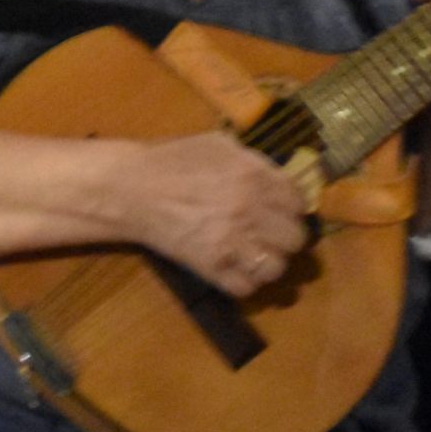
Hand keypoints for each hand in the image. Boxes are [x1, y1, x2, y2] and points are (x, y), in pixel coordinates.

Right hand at [121, 132, 309, 298]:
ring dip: (267, 263)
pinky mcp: (211, 266)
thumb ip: (253, 161)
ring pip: (276, 268)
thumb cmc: (172, 160)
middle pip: (295, 239)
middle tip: (268, 235)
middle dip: (284, 237)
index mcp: (255, 177)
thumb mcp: (218, 144)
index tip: (280, 210)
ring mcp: (232, 241)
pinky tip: (234, 270)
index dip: (290, 207)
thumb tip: (277, 178)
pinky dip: (243, 282)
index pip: (299, 203)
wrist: (130, 189)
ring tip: (254, 256)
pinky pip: (245, 287)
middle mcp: (250, 210)